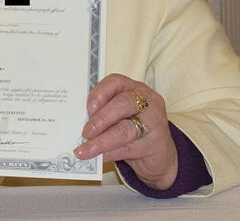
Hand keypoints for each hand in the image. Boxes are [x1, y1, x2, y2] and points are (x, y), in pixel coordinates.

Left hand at [74, 73, 176, 189]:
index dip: (100, 93)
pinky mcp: (155, 146)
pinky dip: (109, 154)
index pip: (116, 82)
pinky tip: (97, 158)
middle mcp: (147, 102)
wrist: (161, 156)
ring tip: (84, 150)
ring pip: (125, 130)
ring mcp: (154, 124)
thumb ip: (105, 112)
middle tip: (85, 132)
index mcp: (135, 89)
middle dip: (101, 118)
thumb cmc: (135, 129)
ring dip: (101, 141)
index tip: (88, 108)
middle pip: (123, 104)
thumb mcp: (121, 115)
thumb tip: (78, 121)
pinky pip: (128, 149)